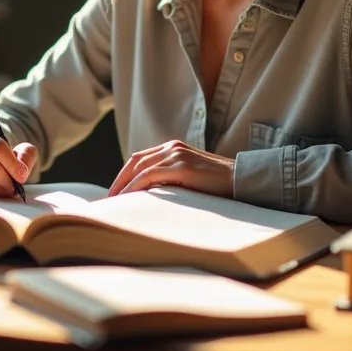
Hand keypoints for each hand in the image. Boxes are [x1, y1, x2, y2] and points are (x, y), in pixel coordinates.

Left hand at [108, 140, 233, 197]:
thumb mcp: (192, 178)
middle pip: (135, 161)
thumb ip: (174, 179)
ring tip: (114, 202)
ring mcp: (177, 155)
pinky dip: (135, 187)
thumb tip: (153, 196)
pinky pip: (149, 175)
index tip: (116, 191)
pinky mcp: (181, 166)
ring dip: (123, 185)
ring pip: (139, 168)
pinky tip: (128, 198)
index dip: (125, 174)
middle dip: (119, 180)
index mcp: (174, 148)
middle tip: (109, 199)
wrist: (242, 180)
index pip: (141, 158)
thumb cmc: (220, 185)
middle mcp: (173, 148)